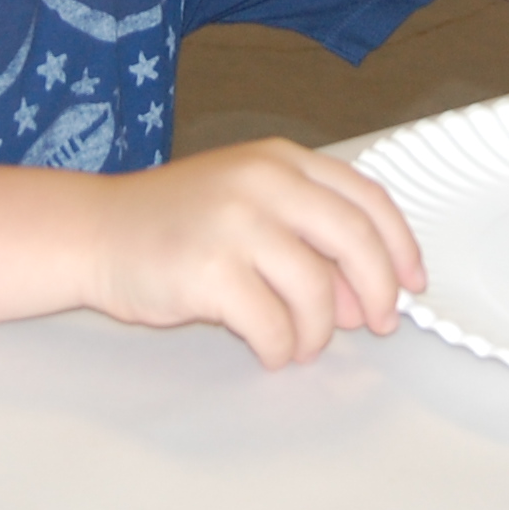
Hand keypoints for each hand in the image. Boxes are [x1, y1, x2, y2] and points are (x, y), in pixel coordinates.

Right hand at [83, 139, 425, 367]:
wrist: (95, 231)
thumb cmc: (174, 221)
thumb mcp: (247, 202)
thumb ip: (307, 237)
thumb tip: (366, 297)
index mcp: (281, 160)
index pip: (367, 198)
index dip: (400, 245)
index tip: (413, 282)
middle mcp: (264, 182)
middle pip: (355, 240)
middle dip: (377, 291)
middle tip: (376, 324)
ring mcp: (236, 222)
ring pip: (317, 291)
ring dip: (319, 331)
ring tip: (301, 344)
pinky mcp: (210, 269)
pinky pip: (272, 324)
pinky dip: (281, 347)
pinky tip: (270, 350)